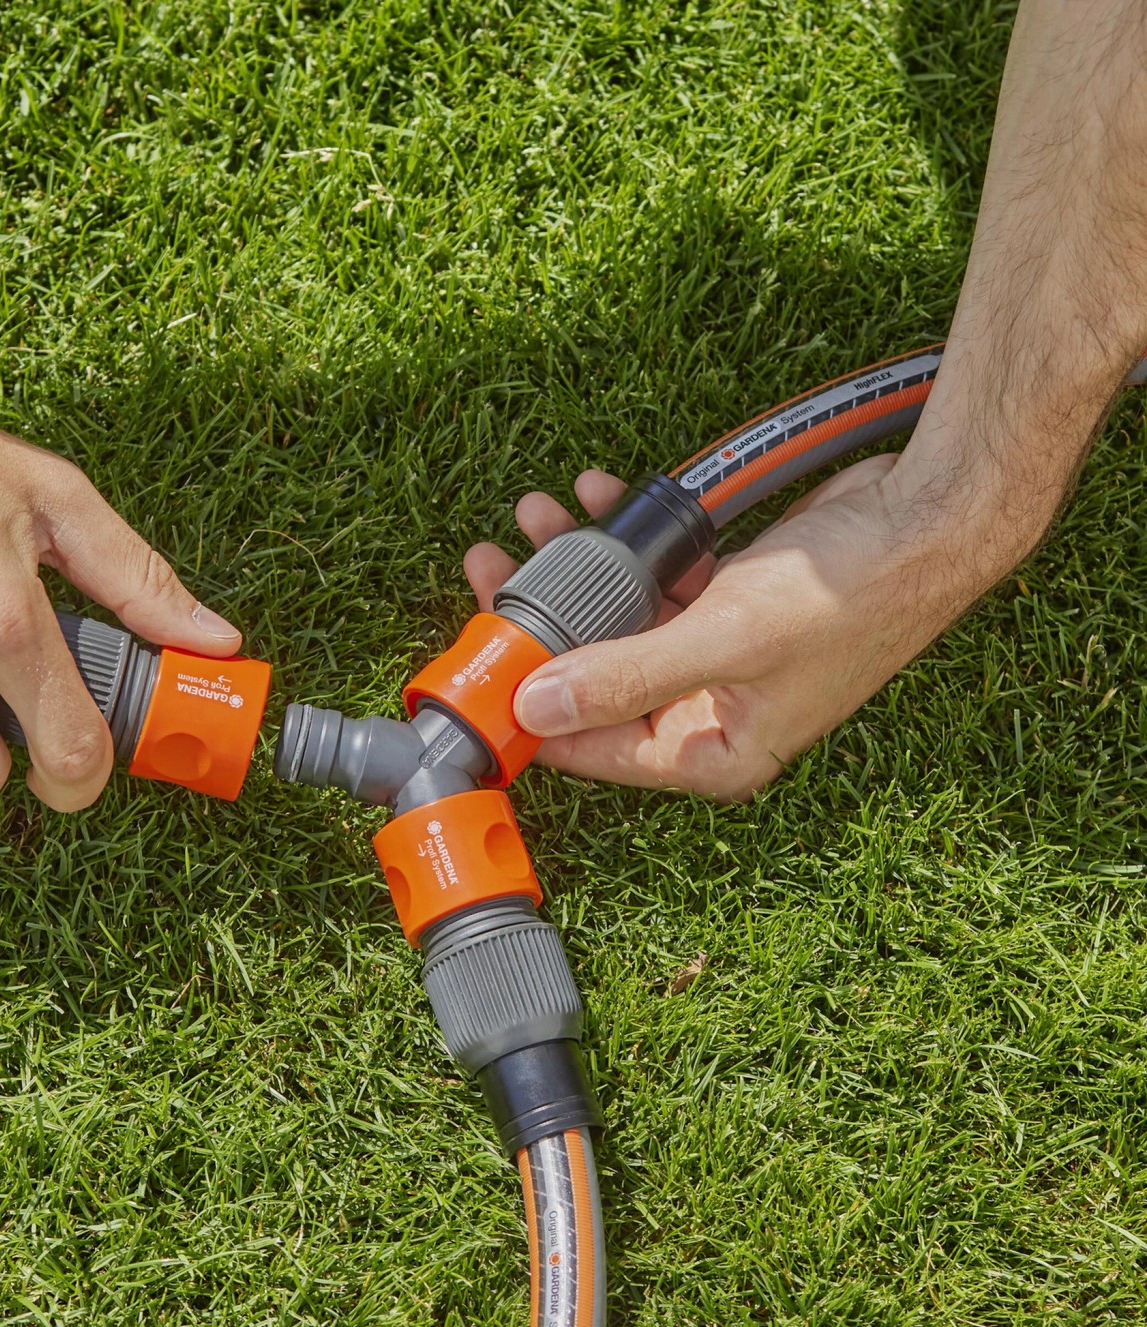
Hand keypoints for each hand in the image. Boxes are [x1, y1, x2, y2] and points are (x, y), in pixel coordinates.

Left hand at [465, 455, 1008, 800]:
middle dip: (540, 621)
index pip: (592, 750)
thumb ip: (625, 677)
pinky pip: (649, 579)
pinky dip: (622, 539)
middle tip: (491, 572)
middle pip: (592, 679)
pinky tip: (595, 495)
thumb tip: (535, 707)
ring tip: (535, 515)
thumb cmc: (848, 596)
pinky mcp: (719, 604)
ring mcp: (710, 657)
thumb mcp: (724, 641)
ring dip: (574, 566)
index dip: (528, 711)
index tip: (474, 665)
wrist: (929, 520)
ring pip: (613, 620)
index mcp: (709, 753)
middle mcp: (704, 714)